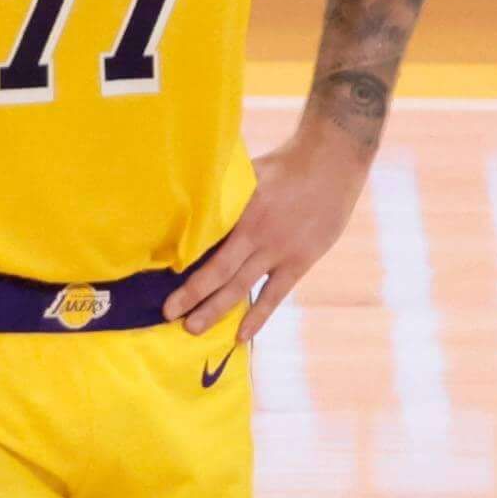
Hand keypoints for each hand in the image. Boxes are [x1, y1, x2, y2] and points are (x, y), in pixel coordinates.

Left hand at [168, 128, 374, 335]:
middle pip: (220, 271)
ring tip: (193, 328)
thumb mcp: (250, 171)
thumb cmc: (287, 163)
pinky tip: (241, 335)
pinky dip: (257, 316)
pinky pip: (274, 295)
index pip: (207, 244)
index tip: (163, 276)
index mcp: (243, 211)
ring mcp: (280, 252)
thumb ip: (227, 192)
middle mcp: (258, 235)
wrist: (333, 162)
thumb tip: (194, 201)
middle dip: (192, 295)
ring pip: (242, 287)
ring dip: (216, 309)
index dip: (186, 261)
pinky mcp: (300, 262)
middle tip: (168, 315)